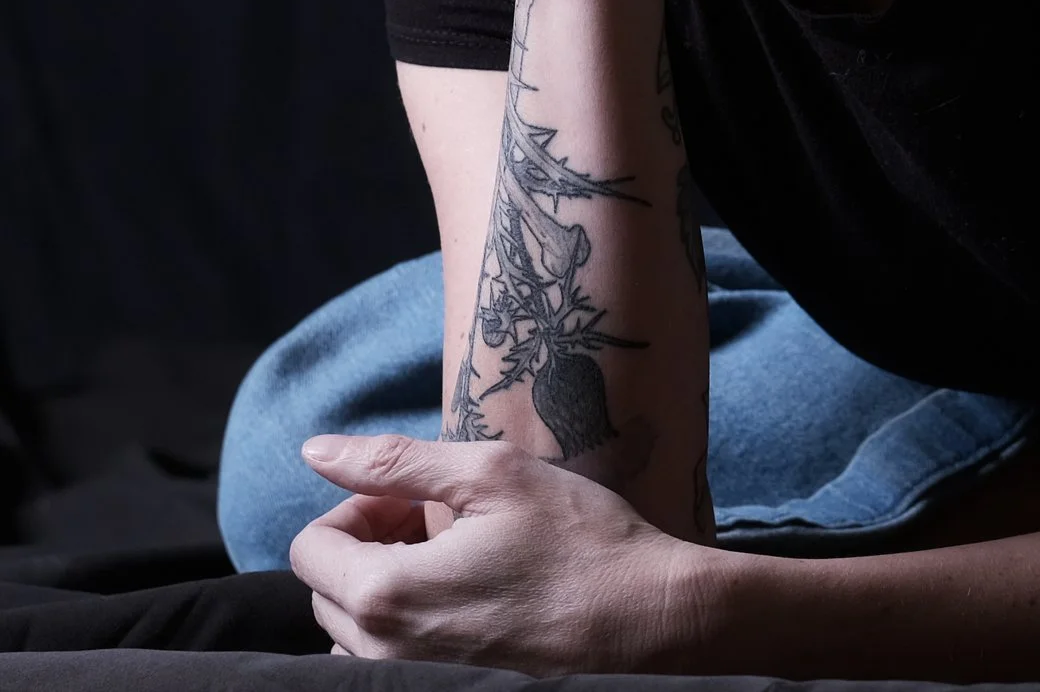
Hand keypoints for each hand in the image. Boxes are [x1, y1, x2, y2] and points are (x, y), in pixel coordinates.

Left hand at [291, 434, 709, 670]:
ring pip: (355, 632)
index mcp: (385, 594)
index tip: (416, 499)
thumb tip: (316, 452)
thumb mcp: (494, 475)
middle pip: (327, 591)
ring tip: (458, 563)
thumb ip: (397, 460)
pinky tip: (471, 603)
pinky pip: (390, 663)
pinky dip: (411, 628)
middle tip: (443, 522)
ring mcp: (411, 683)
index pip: (310, 548)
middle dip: (371, 545)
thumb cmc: (580, 542)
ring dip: (389, 588)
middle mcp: (383, 653)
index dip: (360, 507)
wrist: (648, 622)